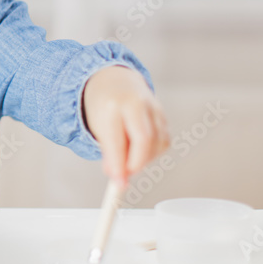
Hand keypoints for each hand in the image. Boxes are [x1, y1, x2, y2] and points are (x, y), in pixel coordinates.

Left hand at [82, 65, 169, 186]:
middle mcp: (136, 103)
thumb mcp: (98, 126)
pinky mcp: (163, 113)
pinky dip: (154, 151)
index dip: (119, 165)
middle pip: (145, 140)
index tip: (118, 182)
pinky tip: (140, 150)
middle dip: (136, 163)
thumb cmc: (104, 106)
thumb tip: (118, 177)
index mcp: (113, 105)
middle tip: (126, 174)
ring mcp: (153, 106)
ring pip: (158, 142)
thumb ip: (109, 151)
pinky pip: (164, 140)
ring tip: (129, 158)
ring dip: (145, 159)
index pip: (118, 140)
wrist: (115, 81)